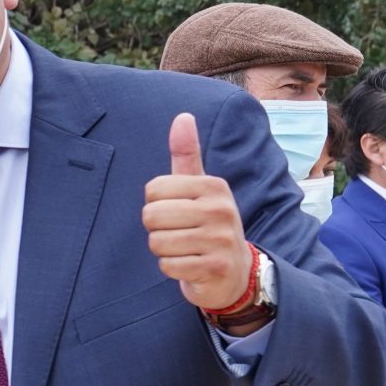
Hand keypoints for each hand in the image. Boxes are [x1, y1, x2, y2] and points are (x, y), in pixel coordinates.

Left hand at [142, 113, 254, 315]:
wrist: (234, 269)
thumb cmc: (207, 223)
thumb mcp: (198, 187)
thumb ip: (186, 155)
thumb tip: (182, 116)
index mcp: (213, 185)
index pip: (153, 190)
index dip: (155, 205)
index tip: (177, 212)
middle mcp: (221, 209)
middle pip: (151, 216)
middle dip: (157, 229)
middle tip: (180, 233)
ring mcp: (220, 239)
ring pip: (157, 243)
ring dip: (165, 250)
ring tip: (186, 248)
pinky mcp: (215, 267)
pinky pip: (168, 266)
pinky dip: (172, 269)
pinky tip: (191, 265)